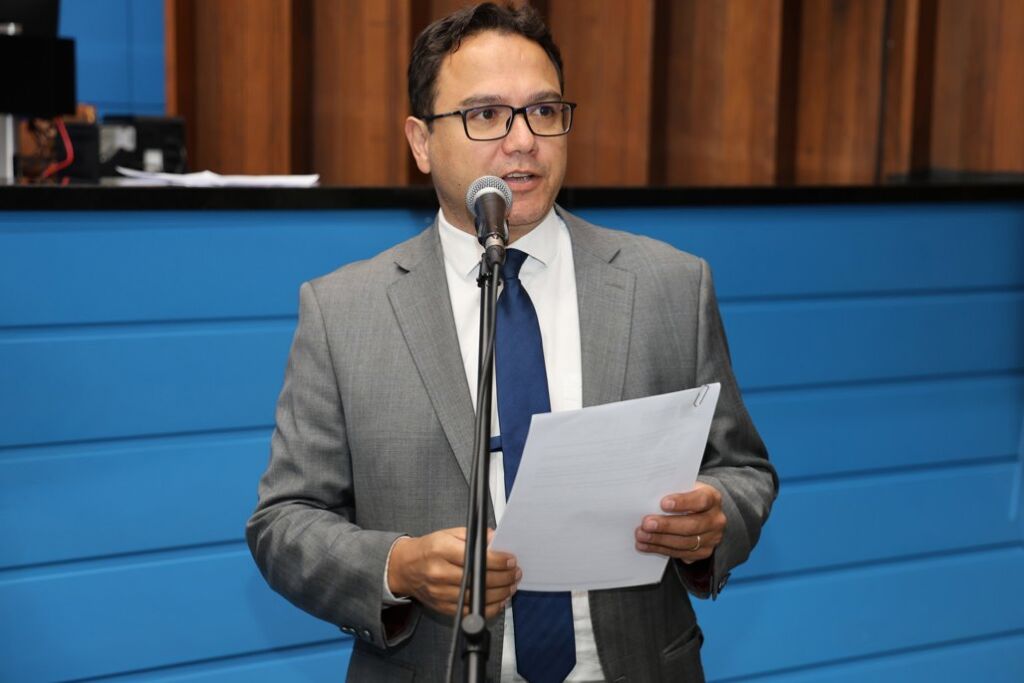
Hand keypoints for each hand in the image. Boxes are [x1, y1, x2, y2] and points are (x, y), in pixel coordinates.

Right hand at [387, 527, 520, 618]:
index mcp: (441, 550)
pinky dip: (488, 608)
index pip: (476, 558)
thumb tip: (496, 539)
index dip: (498, 560)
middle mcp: (440, 573)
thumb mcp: (448, 533)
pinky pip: (470, 611)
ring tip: (511, 586)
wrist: (405, 568)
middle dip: (504, 577)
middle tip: (515, 573)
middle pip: (479, 579)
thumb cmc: (429, 549)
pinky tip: (499, 600)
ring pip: (477, 597)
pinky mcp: (442, 607)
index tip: (510, 560)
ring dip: (500, 593)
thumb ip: (474, 536)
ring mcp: (440, 593)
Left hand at [635, 483, 724, 562]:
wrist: (702, 511)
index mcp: (712, 498)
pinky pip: (681, 553)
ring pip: (686, 543)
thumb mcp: (683, 487)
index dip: (682, 502)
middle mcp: (716, 519)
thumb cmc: (687, 496)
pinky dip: (660, 549)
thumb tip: (648, 497)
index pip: (701, 500)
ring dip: (660, 540)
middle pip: (692, 525)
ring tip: (641, 535)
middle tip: (646, 524)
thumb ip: (671, 491)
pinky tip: (645, 545)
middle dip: (666, 526)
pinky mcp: (704, 552)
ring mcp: (712, 538)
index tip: (663, 503)